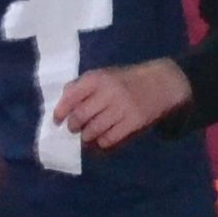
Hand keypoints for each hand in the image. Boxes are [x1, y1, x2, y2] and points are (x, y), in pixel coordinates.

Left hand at [52, 59, 191, 151]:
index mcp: (98, 78)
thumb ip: (83, 86)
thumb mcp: (104, 75)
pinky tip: (102, 139)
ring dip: (86, 136)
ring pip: (93, 130)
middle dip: (73, 126)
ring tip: (87, 135)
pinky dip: (102, 142)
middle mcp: (108, 92)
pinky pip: (109, 138)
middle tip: (74, 129)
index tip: (57, 120)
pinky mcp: (133, 122)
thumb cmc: (126, 80)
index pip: (71, 96)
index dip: (60, 111)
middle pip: (80, 116)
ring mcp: (122, 108)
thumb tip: (62, 101)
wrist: (160, 83)